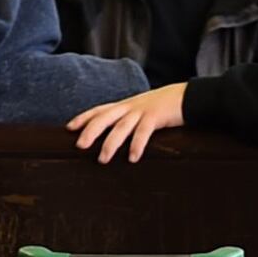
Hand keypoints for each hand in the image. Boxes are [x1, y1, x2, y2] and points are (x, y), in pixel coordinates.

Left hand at [68, 83, 187, 163]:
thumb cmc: (164, 107)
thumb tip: (116, 136)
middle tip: (79, 146)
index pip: (100, 110)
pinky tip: (133, 158)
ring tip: (103, 159)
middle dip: (91, 131)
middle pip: (105, 117)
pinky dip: (137, 145)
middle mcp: (130, 107)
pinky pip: (144, 132)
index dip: (84, 118)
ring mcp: (143, 111)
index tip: (69, 127)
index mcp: (125, 106)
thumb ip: (129, 120)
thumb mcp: (142, 111)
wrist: (188, 96)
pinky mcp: (157, 117)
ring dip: (111, 143)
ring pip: (122, 127)